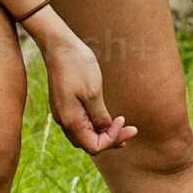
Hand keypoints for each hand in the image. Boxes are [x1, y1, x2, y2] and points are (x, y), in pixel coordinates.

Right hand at [32, 15, 135, 156]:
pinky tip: (106, 119)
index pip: (94, 147)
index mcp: (71, 121)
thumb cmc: (78, 66)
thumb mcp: (93, 92)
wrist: (59, 45)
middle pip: (89, 144)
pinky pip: (80, 124)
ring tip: (123, 128)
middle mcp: (64, 121)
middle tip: (133, 131)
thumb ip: (100, 116)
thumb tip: (106, 130)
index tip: (123, 120)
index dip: (112, 138)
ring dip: (104, 133)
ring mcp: (63, 114)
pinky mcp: (64, 105)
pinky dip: (95, 125)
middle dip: (111, 139)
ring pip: (84, 135)